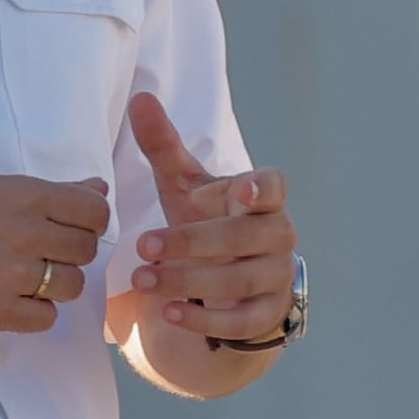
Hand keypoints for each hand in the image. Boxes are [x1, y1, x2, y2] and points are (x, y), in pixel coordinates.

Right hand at [0, 173, 115, 333]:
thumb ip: (51, 191)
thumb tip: (99, 188)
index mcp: (25, 197)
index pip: (95, 212)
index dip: (89, 223)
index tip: (70, 229)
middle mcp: (23, 234)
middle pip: (86, 251)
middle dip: (68, 255)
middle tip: (38, 255)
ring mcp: (10, 275)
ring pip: (72, 286)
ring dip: (54, 286)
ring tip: (20, 278)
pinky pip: (46, 319)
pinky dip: (33, 312)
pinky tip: (9, 299)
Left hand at [125, 93, 296, 341]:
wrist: (227, 282)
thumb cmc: (207, 221)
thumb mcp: (184, 186)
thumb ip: (163, 145)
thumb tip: (140, 98)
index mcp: (261, 198)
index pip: (274, 187)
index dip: (259, 190)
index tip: (237, 193)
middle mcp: (277, 234)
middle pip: (246, 237)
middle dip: (192, 242)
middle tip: (143, 245)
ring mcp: (276, 276)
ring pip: (241, 280)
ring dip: (188, 280)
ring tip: (141, 279)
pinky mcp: (266, 313)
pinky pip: (242, 320)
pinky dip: (205, 320)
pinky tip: (168, 313)